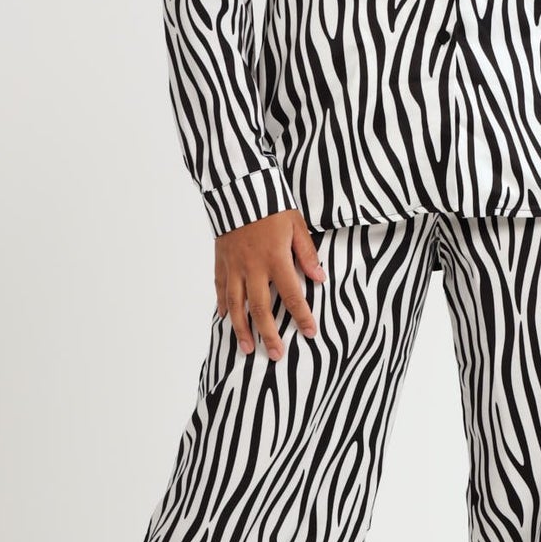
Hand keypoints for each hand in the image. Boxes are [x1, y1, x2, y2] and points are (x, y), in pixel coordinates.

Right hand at [214, 207, 324, 360]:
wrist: (238, 187)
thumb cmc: (271, 205)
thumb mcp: (296, 225)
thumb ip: (307, 253)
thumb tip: (320, 278)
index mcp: (275, 259)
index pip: (292, 294)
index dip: (302, 316)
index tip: (310, 333)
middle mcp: (252, 267)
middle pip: (261, 308)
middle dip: (269, 334)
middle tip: (276, 354)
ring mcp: (233, 266)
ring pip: (236, 304)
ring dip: (242, 328)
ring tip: (246, 348)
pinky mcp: (221, 260)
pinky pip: (220, 287)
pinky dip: (222, 305)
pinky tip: (225, 319)